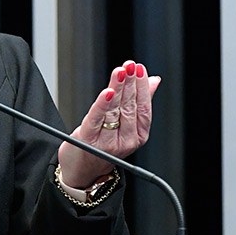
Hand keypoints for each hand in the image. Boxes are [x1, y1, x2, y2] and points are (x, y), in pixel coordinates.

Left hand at [57, 60, 160, 188]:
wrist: (82, 169)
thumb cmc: (104, 142)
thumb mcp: (126, 125)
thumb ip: (139, 102)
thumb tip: (154, 80)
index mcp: (138, 136)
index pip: (144, 108)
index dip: (143, 87)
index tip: (140, 69)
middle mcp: (125, 141)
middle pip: (129, 107)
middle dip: (130, 83)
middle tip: (130, 65)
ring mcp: (107, 142)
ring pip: (114, 110)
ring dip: (117, 87)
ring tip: (120, 71)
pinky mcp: (88, 139)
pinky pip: (97, 118)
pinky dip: (103, 103)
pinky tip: (108, 91)